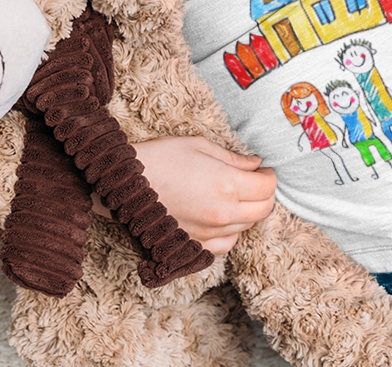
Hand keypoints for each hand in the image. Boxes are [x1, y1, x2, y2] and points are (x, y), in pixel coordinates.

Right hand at [130, 135, 276, 254]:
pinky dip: (230, 233)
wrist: (122, 184)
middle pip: (263, 210)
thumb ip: (234, 158)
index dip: (269, 176)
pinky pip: (225, 245)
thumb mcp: (200, 145)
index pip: (268, 187)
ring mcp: (208, 232)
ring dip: (248, 212)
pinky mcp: (192, 243)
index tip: (262, 169)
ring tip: (235, 196)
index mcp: (227, 184)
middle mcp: (222, 213)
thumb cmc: (160, 158)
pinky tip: (221, 218)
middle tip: (254, 182)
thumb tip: (255, 164)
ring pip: (246, 228)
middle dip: (264, 194)